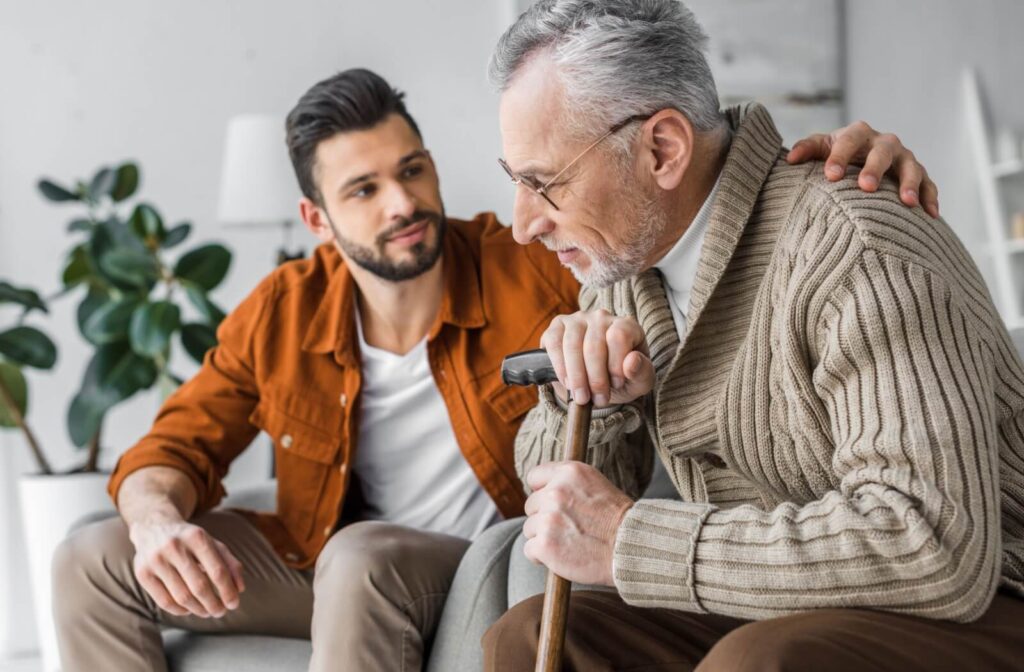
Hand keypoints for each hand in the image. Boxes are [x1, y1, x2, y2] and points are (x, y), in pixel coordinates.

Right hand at [129, 514, 244, 617]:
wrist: (154, 526)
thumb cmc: (190, 540)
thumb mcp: (213, 543)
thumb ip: (230, 563)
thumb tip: (240, 589)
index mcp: (196, 536)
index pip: (217, 571)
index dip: (228, 591)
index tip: (234, 604)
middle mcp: (174, 546)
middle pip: (199, 586)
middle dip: (214, 604)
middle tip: (220, 612)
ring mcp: (156, 560)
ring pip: (181, 596)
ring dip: (198, 610)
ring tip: (207, 612)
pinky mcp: (142, 572)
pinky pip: (164, 601)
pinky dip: (179, 610)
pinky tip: (189, 610)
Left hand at [523, 461, 632, 585]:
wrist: (631, 548)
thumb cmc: (618, 520)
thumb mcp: (596, 485)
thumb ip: (568, 484)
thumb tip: (543, 490)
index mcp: (569, 472)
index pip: (534, 477)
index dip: (542, 492)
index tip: (551, 504)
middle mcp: (556, 491)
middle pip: (531, 505)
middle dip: (544, 518)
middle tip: (568, 528)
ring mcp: (548, 518)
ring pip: (529, 529)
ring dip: (544, 538)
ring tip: (569, 543)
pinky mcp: (544, 544)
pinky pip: (529, 550)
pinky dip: (542, 557)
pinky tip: (562, 556)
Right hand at [540, 309, 654, 406]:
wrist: (597, 383)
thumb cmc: (622, 379)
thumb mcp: (639, 382)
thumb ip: (642, 372)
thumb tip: (632, 361)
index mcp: (627, 325)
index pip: (619, 336)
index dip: (616, 365)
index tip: (616, 385)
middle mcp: (602, 317)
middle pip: (593, 345)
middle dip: (595, 378)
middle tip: (598, 400)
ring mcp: (577, 319)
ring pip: (572, 345)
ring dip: (576, 376)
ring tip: (581, 397)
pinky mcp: (557, 326)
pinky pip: (554, 343)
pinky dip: (560, 367)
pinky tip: (567, 383)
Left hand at [787, 120, 939, 217]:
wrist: (861, 159)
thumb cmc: (836, 155)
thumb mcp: (820, 149)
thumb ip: (807, 149)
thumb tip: (790, 160)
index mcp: (858, 134)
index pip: (849, 140)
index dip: (840, 156)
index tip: (830, 176)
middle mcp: (884, 143)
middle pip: (883, 152)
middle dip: (875, 168)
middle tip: (867, 187)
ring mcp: (904, 158)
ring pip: (911, 167)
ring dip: (910, 183)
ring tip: (906, 203)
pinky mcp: (918, 174)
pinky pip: (928, 184)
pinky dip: (930, 197)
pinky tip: (929, 215)